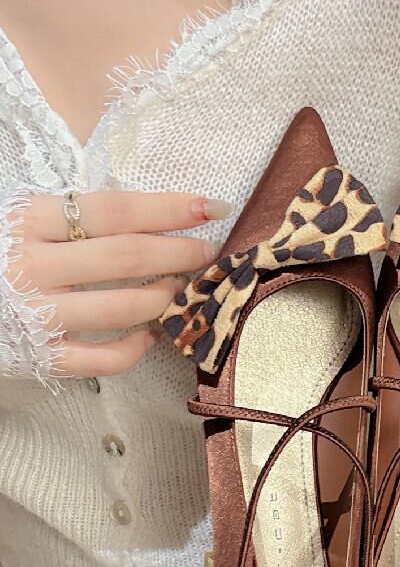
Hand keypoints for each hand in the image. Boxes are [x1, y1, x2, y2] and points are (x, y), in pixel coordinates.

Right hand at [10, 191, 231, 376]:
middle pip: (127, 257)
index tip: (212, 207)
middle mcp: (32, 265)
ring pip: (123, 309)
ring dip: (164, 298)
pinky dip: (137, 348)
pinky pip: (106, 359)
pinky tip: (150, 335)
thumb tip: (154, 212)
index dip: (169, 208)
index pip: (115, 210)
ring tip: (180, 288)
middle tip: (208, 251)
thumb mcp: (27, 220)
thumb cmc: (1, 253)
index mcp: (29, 220)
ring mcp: (37, 314)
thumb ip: (77, 215)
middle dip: (180, 253)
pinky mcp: (42, 356)